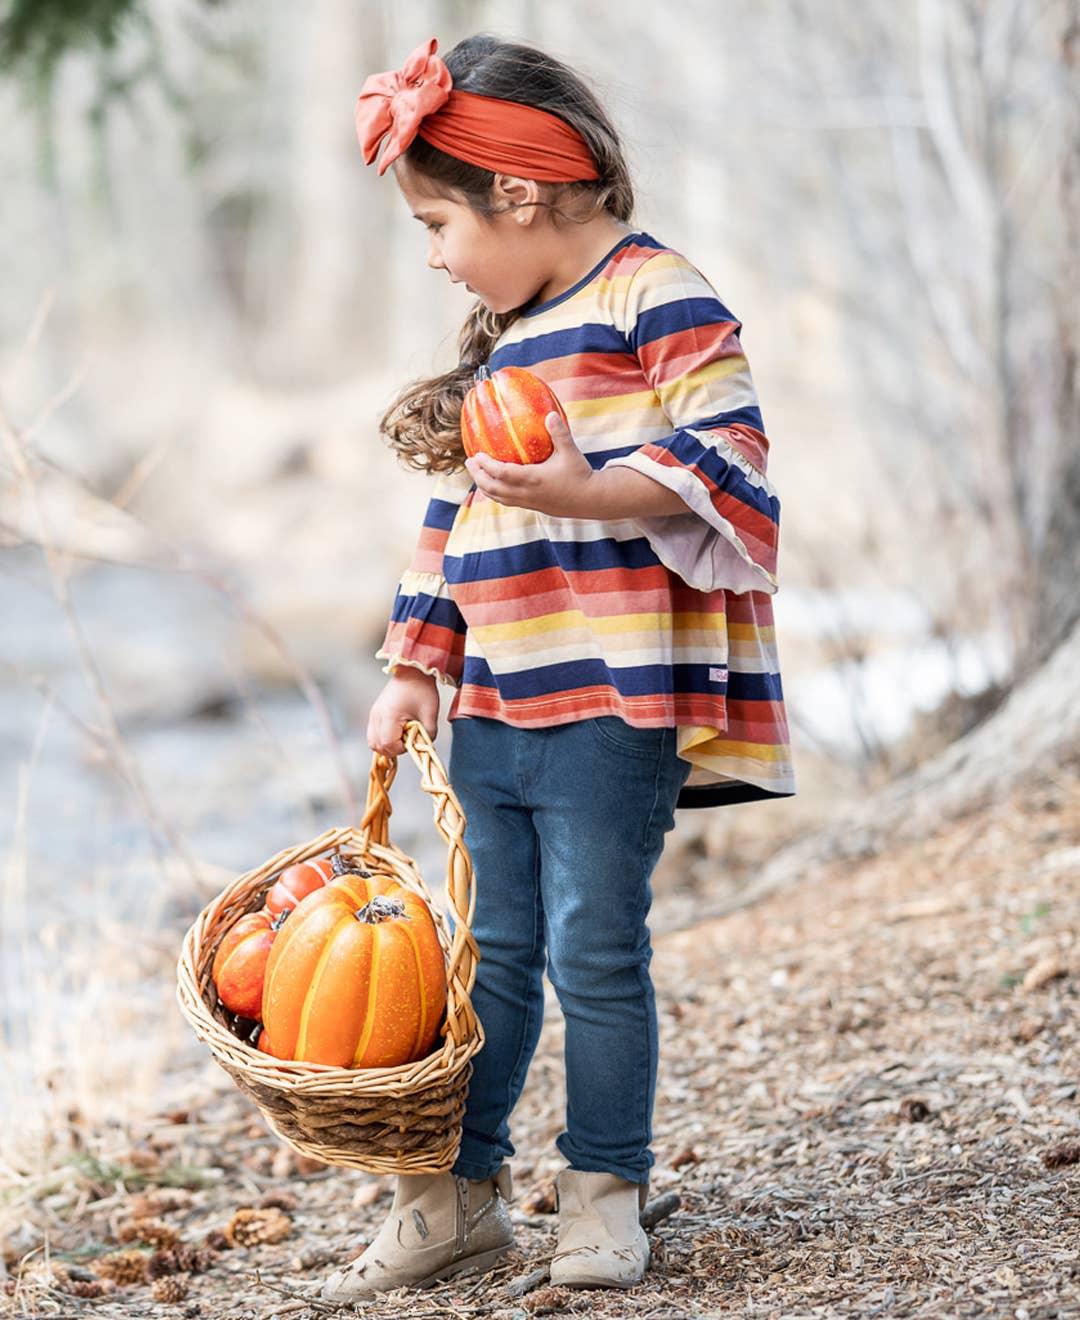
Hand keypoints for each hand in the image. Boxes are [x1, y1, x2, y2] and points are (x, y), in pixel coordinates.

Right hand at [367, 667, 438, 756]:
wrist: (413, 672)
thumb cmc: (422, 690)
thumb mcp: (430, 714)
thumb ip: (427, 735)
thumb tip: (422, 747)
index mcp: (390, 715)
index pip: (388, 744)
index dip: (401, 748)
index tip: (411, 741)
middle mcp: (377, 715)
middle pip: (376, 746)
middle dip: (393, 749)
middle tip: (407, 740)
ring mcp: (373, 714)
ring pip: (372, 741)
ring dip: (386, 744)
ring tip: (401, 735)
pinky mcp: (374, 713)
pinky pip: (373, 733)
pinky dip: (383, 737)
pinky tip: (396, 731)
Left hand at [464, 412, 596, 517]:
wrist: (591, 500)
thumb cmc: (580, 475)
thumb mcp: (570, 451)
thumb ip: (559, 433)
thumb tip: (549, 414)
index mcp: (533, 479)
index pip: (501, 474)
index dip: (486, 466)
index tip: (475, 455)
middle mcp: (527, 493)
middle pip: (493, 488)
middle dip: (477, 476)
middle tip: (469, 462)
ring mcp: (528, 502)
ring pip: (498, 497)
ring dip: (484, 486)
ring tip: (476, 474)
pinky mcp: (532, 507)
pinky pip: (507, 501)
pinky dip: (495, 493)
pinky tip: (494, 485)